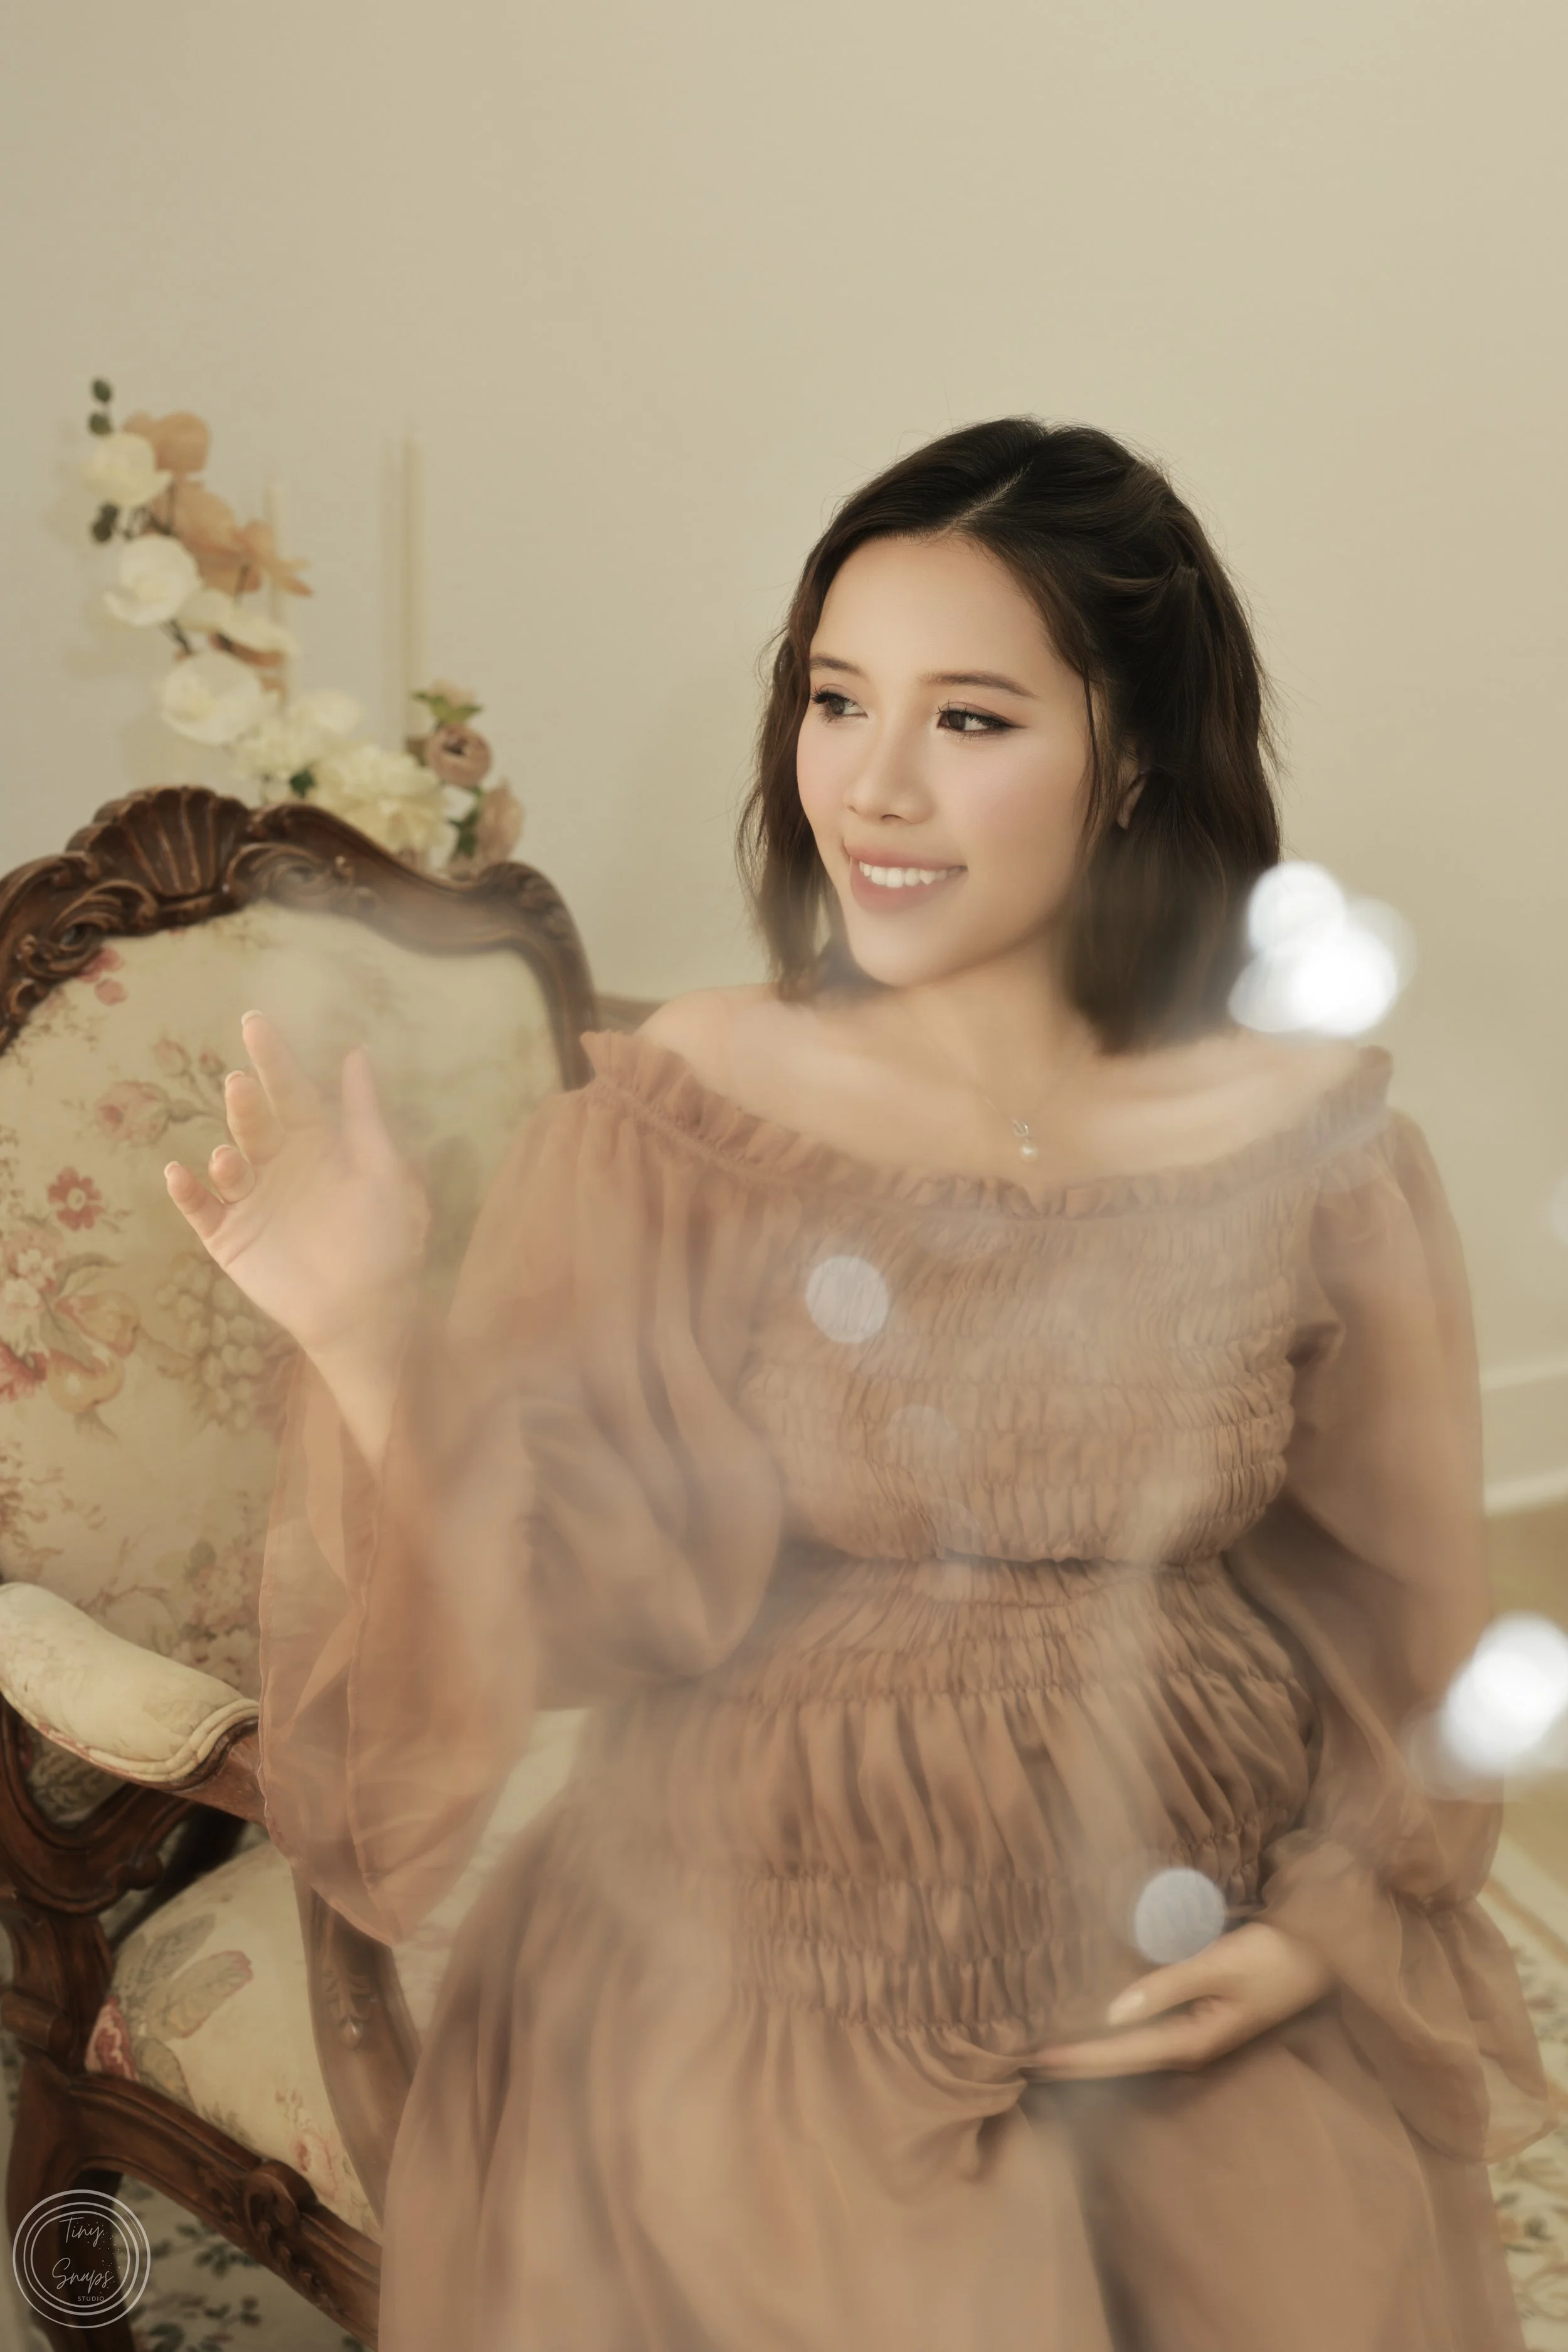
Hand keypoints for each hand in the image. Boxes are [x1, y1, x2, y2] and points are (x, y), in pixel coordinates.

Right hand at [163, 1011, 429, 1365]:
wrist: (368, 1312)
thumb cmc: (385, 1239)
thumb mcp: (383, 1171)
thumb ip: (365, 1115)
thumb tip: (356, 1053)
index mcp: (315, 1142)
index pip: (292, 1091)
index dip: (276, 1058)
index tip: (255, 1021)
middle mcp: (278, 1164)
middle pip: (256, 1123)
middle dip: (248, 1104)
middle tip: (243, 1084)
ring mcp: (251, 1199)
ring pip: (230, 1163)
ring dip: (227, 1153)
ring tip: (232, 1155)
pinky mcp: (229, 1237)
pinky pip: (202, 1209)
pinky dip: (189, 1193)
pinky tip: (180, 1174)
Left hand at [1029, 1922, 1333, 2079]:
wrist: (1322, 1952)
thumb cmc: (1273, 1955)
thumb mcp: (1220, 1965)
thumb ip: (1167, 1986)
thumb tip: (1111, 2013)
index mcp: (1192, 2040)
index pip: (1119, 2053)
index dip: (1074, 2055)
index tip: (1031, 2056)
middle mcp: (1188, 2045)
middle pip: (1118, 2059)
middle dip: (1073, 2060)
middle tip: (1020, 2058)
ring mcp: (1194, 2033)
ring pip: (1128, 2047)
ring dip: (1088, 2048)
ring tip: (1044, 2044)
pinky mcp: (1198, 2015)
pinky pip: (1143, 2028)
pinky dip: (1111, 2029)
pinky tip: (1090, 2020)